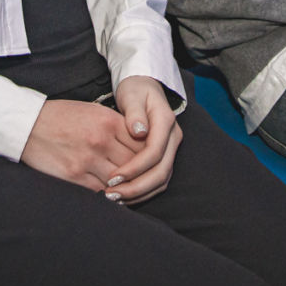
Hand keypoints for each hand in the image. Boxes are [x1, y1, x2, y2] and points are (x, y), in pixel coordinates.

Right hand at [20, 98, 141, 191]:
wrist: (29, 124)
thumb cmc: (63, 116)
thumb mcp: (94, 111)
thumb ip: (117, 126)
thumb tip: (140, 142)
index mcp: (109, 121)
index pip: (142, 144)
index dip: (149, 156)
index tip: (149, 163)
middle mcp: (101, 140)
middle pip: (134, 164)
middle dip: (140, 174)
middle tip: (144, 181)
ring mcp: (87, 159)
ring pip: (120, 182)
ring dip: (126, 188)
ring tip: (129, 190)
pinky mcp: (74, 176)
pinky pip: (100, 191)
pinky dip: (109, 195)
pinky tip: (112, 195)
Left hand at [105, 76, 181, 204]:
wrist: (145, 86)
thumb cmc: (135, 89)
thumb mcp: (132, 94)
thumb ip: (134, 112)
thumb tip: (139, 131)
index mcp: (165, 121)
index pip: (154, 152)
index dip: (134, 168)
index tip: (113, 177)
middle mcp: (173, 137)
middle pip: (161, 172)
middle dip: (136, 187)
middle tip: (112, 194)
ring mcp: (171, 148)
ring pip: (161, 180)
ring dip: (139, 193)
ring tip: (114, 198)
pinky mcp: (165, 156)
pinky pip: (157, 180)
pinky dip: (142, 191)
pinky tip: (123, 195)